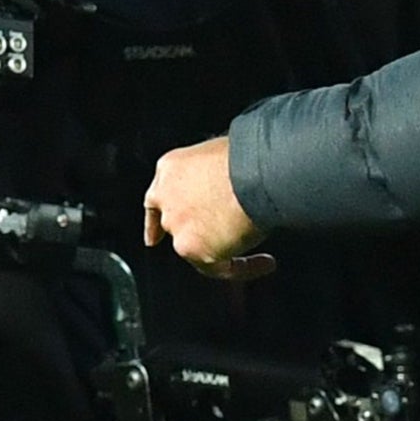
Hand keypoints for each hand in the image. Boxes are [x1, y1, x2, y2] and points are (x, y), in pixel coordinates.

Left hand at [143, 138, 275, 281]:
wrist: (254, 171)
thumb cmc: (247, 154)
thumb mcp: (219, 151)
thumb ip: (213, 172)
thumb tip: (228, 184)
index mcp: (170, 169)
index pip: (155, 200)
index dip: (155, 222)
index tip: (154, 238)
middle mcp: (167, 199)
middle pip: (175, 225)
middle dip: (194, 233)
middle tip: (220, 236)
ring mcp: (178, 226)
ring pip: (195, 248)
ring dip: (222, 248)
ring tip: (255, 240)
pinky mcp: (195, 249)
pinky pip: (222, 269)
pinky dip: (245, 268)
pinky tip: (265, 263)